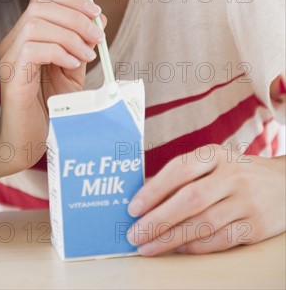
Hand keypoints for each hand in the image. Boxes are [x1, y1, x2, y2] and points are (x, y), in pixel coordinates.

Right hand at [0, 0, 106, 169]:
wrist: (28, 138)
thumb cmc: (50, 105)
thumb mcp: (73, 68)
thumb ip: (83, 43)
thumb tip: (99, 19)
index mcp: (27, 33)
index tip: (96, 13)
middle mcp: (13, 39)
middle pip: (40, 4)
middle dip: (76, 16)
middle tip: (98, 36)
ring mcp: (9, 55)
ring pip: (36, 23)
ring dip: (70, 35)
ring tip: (87, 55)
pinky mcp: (12, 73)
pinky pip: (33, 48)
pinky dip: (59, 52)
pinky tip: (74, 64)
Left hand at [127, 144, 285, 254]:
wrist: (284, 184)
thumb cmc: (235, 173)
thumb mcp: (214, 163)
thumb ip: (185, 176)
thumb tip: (145, 200)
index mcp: (215, 154)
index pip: (179, 169)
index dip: (153, 189)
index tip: (132, 208)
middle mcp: (231, 175)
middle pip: (190, 199)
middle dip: (158, 220)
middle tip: (135, 234)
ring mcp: (245, 201)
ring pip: (204, 223)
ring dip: (171, 238)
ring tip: (149, 247)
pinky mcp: (256, 225)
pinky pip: (221, 239)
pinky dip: (196, 246)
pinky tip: (178, 248)